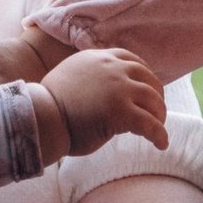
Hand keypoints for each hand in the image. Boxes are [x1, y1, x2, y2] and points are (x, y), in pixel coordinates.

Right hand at [40, 49, 166, 156]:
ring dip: (159, 115)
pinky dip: (159, 135)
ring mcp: (119, 89)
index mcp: (99, 58)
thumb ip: (91, 74)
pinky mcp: (122, 112)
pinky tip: (161, 144)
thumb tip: (103, 87)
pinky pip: (151, 124)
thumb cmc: (50, 104)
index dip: (144, 76)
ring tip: (157, 128)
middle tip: (155, 112)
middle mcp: (112, 68)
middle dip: (156, 96)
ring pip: (154, 100)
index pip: (132, 60)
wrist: (41, 118)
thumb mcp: (71, 75)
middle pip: (148, 78)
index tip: (147, 89)